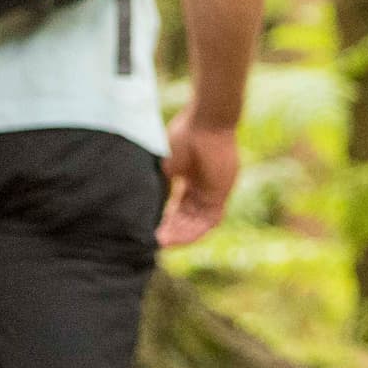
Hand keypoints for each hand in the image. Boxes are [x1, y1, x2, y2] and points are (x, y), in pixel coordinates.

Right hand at [156, 114, 242, 248]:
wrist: (205, 125)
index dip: (165, 219)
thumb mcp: (166, 165)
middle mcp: (202, 188)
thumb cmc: (184, 137)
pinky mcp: (221, 195)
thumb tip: (145, 204)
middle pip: (186, 217)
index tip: (151, 229)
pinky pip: (209, 221)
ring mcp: (213, 192)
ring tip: (163, 241)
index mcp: (189, 178)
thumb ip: (162, 184)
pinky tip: (178, 238)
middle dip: (170, 230)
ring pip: (197, 222)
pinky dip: (194, 231)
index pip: (177, 206)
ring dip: (181, 234)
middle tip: (154, 240)